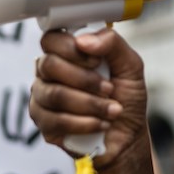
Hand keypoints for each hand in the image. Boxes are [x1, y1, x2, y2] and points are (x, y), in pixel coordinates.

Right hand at [29, 28, 148, 168]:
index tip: (96, 61)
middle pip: (49, 65)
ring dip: (89, 103)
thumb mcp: (130, 65)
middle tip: (109, 89)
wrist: (128, 135)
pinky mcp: (44, 123)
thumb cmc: (126, 97)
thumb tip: (82, 41)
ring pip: (54, 94)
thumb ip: (112, 43)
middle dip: (85, 80)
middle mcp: (50, 72)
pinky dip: (84, 123)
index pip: (52, 39)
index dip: (71, 49)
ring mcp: (43, 97)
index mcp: (67, 52)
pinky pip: (55, 120)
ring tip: (111, 110)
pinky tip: (100, 124)